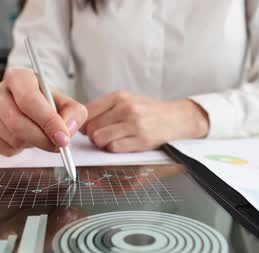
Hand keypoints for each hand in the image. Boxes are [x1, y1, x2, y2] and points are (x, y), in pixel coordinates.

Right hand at [0, 69, 87, 155]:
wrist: (30, 108)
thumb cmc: (48, 104)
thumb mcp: (68, 104)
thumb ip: (74, 115)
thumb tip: (66, 130)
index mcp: (18, 77)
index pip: (29, 100)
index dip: (47, 121)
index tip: (63, 138)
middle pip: (16, 122)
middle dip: (41, 139)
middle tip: (57, 145)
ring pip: (11, 138)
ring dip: (31, 143)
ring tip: (37, 134)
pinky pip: (2, 148)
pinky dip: (18, 150)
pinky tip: (23, 139)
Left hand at [81, 91, 208, 152]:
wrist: (177, 118)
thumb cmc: (149, 111)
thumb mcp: (127, 100)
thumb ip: (104, 108)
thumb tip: (81, 124)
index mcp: (119, 96)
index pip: (87, 112)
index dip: (84, 125)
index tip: (88, 129)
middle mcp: (126, 108)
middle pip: (91, 128)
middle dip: (94, 135)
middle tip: (104, 135)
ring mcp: (134, 124)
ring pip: (99, 139)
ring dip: (103, 144)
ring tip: (113, 140)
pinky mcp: (141, 140)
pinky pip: (113, 148)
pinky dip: (114, 149)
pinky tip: (123, 144)